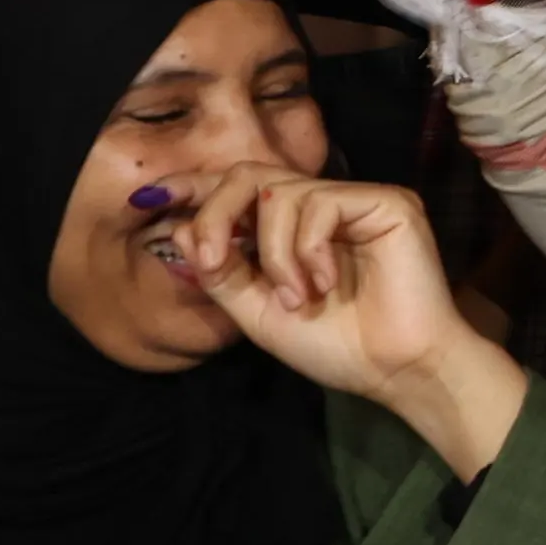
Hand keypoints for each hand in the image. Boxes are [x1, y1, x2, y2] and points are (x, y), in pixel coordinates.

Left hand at [167, 164, 521, 479]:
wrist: (395, 370)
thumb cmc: (336, 346)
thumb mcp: (257, 313)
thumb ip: (220, 272)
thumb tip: (180, 228)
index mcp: (291, 229)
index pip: (238, 189)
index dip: (194, 187)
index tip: (149, 196)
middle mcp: (322, 205)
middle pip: (250, 174)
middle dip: (217, 215)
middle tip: (211, 261)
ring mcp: (355, 200)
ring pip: (280, 194)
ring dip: (273, 254)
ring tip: (297, 298)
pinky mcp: (386, 202)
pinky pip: (321, 205)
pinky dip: (308, 250)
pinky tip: (325, 284)